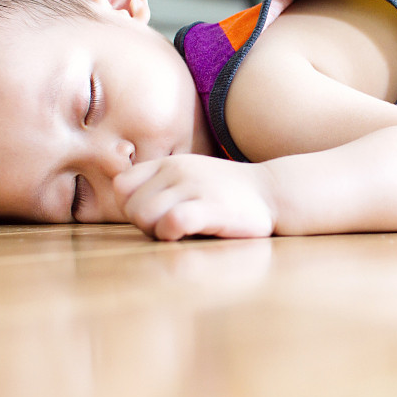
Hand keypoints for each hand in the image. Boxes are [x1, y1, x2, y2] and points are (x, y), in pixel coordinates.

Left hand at [113, 155, 276, 239]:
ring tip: (180, 233)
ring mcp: (194, 186)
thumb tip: (132, 209)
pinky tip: (189, 234)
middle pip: (130, 207)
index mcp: (169, 163)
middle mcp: (177, 169)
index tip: (154, 217)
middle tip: (171, 229)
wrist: (275, 192)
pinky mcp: (212, 206)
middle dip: (145, 226)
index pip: (122, 185)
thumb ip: (163, 186)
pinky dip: (171, 233)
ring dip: (156, 232)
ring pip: (144, 215)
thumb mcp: (192, 177)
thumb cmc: (229, 194)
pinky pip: (172, 221)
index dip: (130, 207)